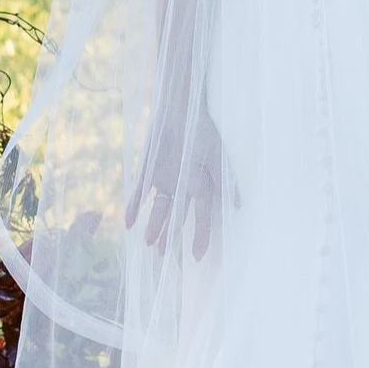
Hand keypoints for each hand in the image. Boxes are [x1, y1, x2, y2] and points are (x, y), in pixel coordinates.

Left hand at [125, 113, 223, 258]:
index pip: (202, 216)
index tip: (198, 257)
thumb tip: (239, 206)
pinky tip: (129, 223)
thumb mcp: (217, 157)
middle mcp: (182, 187)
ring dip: (153, 226)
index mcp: (200, 185)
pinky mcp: (147, 172)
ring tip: (149, 245)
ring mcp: (163, 181)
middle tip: (164, 255)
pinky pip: (139, 193)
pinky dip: (133, 207)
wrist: (178, 110)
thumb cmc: (202, 131)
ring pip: (158, 209)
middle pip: (176, 217)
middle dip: (170, 236)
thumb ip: (226, 181)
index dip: (201, 236)